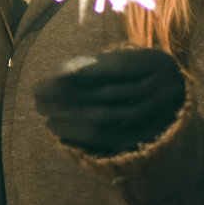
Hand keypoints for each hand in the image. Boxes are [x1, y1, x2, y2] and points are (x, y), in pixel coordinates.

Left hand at [32, 47, 185, 155]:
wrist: (165, 109)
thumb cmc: (132, 77)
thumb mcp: (122, 62)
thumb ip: (95, 64)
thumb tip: (60, 74)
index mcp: (158, 64)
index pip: (120, 67)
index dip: (87, 70)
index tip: (56, 72)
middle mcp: (163, 92)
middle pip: (109, 93)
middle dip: (68, 92)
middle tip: (38, 90)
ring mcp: (155, 120)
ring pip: (104, 117)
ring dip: (68, 114)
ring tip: (42, 108)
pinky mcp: (140, 143)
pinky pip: (104, 140)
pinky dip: (76, 132)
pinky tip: (54, 125)